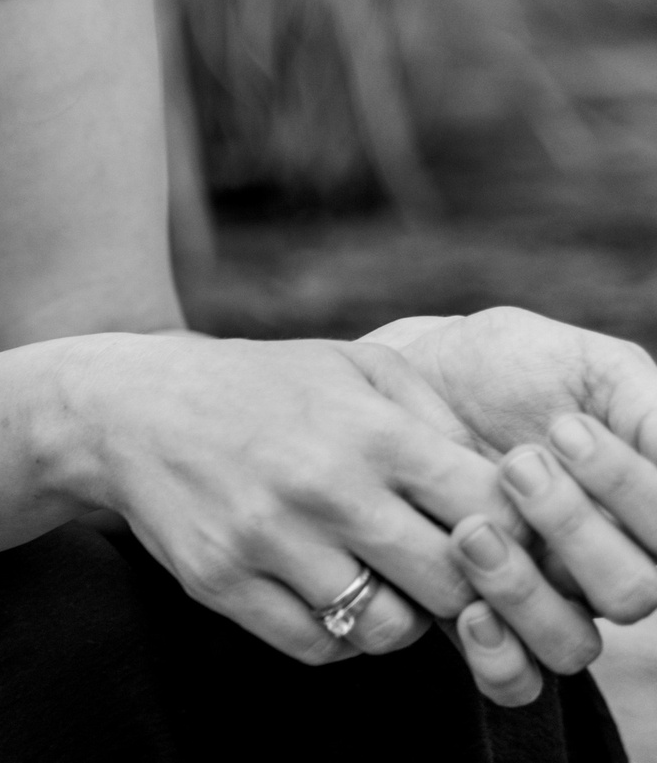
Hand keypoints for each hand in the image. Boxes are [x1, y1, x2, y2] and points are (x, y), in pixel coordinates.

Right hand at [67, 332, 598, 703]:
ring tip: (379, 581)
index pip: (491, 512)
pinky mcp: (221, 581)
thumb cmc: (260, 386)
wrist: (128, 406)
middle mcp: (321, 484)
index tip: (493, 537)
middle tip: (446, 574)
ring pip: (390, 629)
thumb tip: (512, 489)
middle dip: (466, 589)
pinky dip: (337, 634)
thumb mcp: (352, 366)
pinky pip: (320, 648)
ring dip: (400, 617)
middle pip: (454, 584)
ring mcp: (267, 538)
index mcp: (367, 428)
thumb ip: (438, 418)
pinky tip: (324, 591)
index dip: (511, 537)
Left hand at [360, 309, 656, 634]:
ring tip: (472, 525)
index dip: (633, 492)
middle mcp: (613, 565)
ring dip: (526, 586)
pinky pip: (518, 680)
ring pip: (576, 640)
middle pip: (634, 592)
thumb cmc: (512, 367)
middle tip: (517, 461)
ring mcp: (553, 598)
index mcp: (647, 514)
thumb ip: (653, 410)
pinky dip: (500, 659)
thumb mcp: (593, 368)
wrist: (415, 376)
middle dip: (575, 526)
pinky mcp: (491, 619)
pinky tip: (468, 614)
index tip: (566, 427)